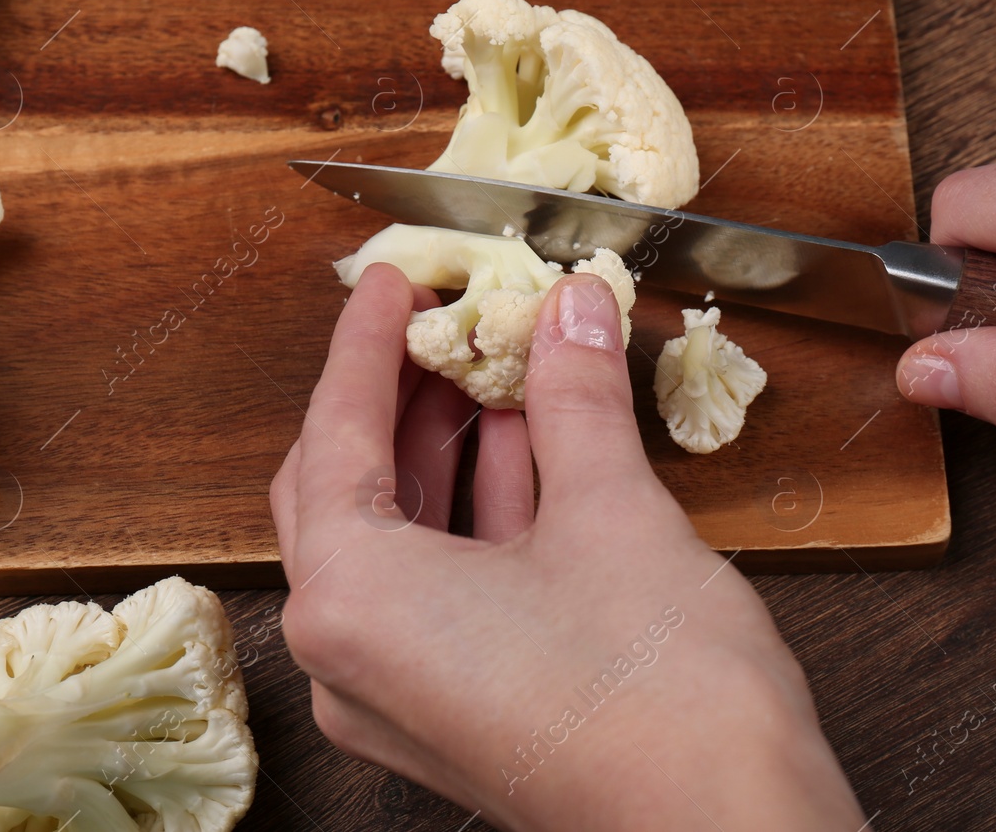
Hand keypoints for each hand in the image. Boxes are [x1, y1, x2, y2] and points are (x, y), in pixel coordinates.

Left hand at [271, 264, 866, 829]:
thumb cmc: (661, 696)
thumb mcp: (613, 512)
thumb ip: (575, 398)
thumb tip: (571, 311)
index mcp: (353, 600)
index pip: (334, 433)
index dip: (366, 342)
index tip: (391, 281)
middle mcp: (351, 658)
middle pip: (346, 489)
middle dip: (396, 397)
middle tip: (442, 323)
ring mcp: (400, 697)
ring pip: (395, 540)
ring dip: (444, 452)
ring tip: (497, 371)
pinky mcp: (454, 714)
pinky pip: (437, 590)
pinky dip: (475, 515)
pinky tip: (530, 450)